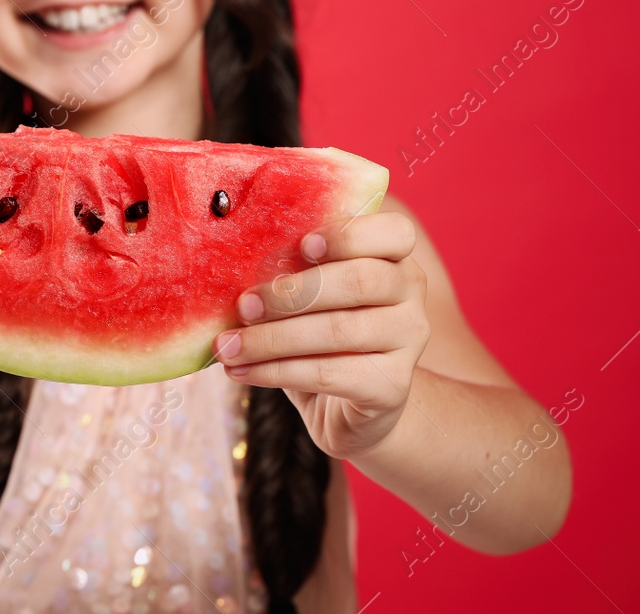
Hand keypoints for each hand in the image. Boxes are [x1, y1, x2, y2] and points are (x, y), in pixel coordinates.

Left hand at [212, 210, 428, 459]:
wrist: (350, 408)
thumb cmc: (320, 334)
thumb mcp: (308, 294)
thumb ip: (292, 270)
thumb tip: (233, 263)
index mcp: (393, 255)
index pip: (393, 231)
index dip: (349, 235)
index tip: (303, 244)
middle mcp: (411, 293)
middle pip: (359, 281)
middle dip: (292, 293)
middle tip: (243, 305)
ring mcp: (409, 341)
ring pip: (339, 331)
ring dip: (272, 339)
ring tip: (229, 346)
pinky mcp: (393, 386)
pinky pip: (329, 374)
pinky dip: (276, 371)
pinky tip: (242, 371)